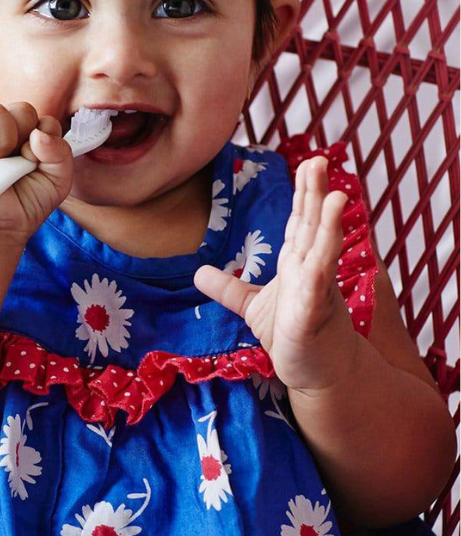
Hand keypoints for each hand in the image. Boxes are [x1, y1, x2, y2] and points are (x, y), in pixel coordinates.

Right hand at [0, 101, 73, 243]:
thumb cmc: (23, 206)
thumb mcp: (57, 181)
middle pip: (22, 109)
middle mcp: (3, 131)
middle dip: (24, 138)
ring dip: (3, 138)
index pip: (42, 119)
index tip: (34, 163)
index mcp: (28, 138)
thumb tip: (39, 133)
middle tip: (14, 164)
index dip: (44, 140)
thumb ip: (61, 152)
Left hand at [193, 155, 358, 394]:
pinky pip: (318, 286)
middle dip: (316, 194)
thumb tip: (199, 272)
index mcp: (298, 263)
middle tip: (319, 160)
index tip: (308, 163)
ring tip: (336, 194)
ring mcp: (316, 290)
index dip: (304, 193)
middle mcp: (311, 270)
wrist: (317, 375)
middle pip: (314, 225)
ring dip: (329, 222)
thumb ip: (229, 288)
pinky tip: (324, 247)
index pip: (301, 222)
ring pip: (323, 249)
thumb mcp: (252, 307)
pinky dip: (321, 265)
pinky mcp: (314, 314)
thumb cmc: (292, 336)